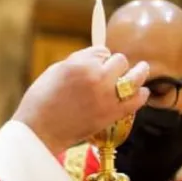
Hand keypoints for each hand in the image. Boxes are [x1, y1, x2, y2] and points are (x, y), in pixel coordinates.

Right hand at [12, 46, 149, 154]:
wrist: (39, 130)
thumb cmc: (40, 100)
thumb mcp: (54, 71)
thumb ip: (76, 63)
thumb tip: (93, 60)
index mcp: (80, 63)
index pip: (102, 51)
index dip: (100, 57)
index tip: (97, 63)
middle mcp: (97, 76)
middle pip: (120, 61)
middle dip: (115, 65)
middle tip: (110, 72)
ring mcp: (107, 96)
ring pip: (135, 77)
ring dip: (139, 72)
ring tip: (142, 69)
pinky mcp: (113, 114)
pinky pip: (137, 100)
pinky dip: (141, 95)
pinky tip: (141, 92)